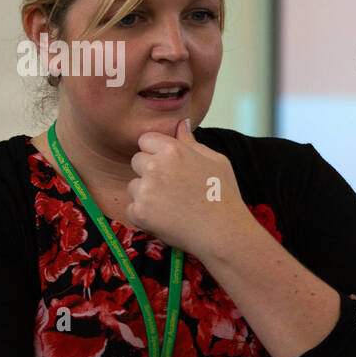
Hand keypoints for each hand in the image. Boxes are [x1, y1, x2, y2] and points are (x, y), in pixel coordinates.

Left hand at [125, 118, 250, 257]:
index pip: (146, 140)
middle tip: (173, 188)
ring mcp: (145, 190)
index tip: (169, 166)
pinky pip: (132, 209)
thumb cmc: (224, 196)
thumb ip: (192, 142)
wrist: (224, 232)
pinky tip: (166, 218)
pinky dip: (144, 215)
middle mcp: (155, 167)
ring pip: (134, 186)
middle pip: (136, 161)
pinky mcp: (139, 213)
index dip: (156, 152)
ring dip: (146, 194)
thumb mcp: (216, 161)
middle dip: (149, 172)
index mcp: (173, 150)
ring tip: (172, 205)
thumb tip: (181, 124)